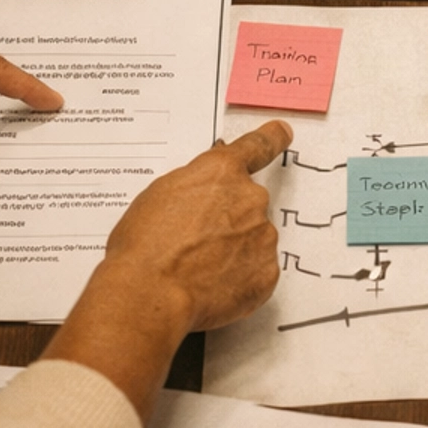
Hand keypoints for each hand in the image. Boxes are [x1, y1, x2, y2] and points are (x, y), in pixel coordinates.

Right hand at [99, 120, 289, 332]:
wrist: (149, 294)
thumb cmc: (144, 247)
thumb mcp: (160, 195)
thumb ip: (195, 187)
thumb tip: (204, 197)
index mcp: (222, 172)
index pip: (258, 145)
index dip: (273, 138)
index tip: (283, 133)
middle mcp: (250, 198)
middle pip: (248, 204)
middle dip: (230, 220)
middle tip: (197, 242)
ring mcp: (262, 236)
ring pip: (253, 239)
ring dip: (235, 251)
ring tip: (198, 270)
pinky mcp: (267, 273)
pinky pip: (257, 271)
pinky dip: (239, 279)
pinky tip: (211, 286)